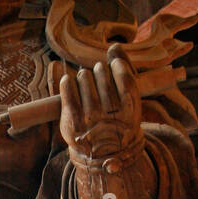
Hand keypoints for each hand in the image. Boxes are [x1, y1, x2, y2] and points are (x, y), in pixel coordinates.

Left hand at [56, 43, 142, 166]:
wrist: (104, 153)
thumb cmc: (118, 118)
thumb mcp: (129, 98)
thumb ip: (125, 69)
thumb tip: (115, 46)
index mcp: (130, 110)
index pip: (123, 75)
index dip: (117, 65)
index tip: (113, 66)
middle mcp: (110, 115)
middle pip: (101, 73)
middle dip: (99, 71)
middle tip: (98, 78)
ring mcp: (90, 119)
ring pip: (84, 77)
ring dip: (84, 76)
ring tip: (87, 85)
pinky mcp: (72, 120)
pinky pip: (68, 88)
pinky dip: (67, 81)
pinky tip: (70, 82)